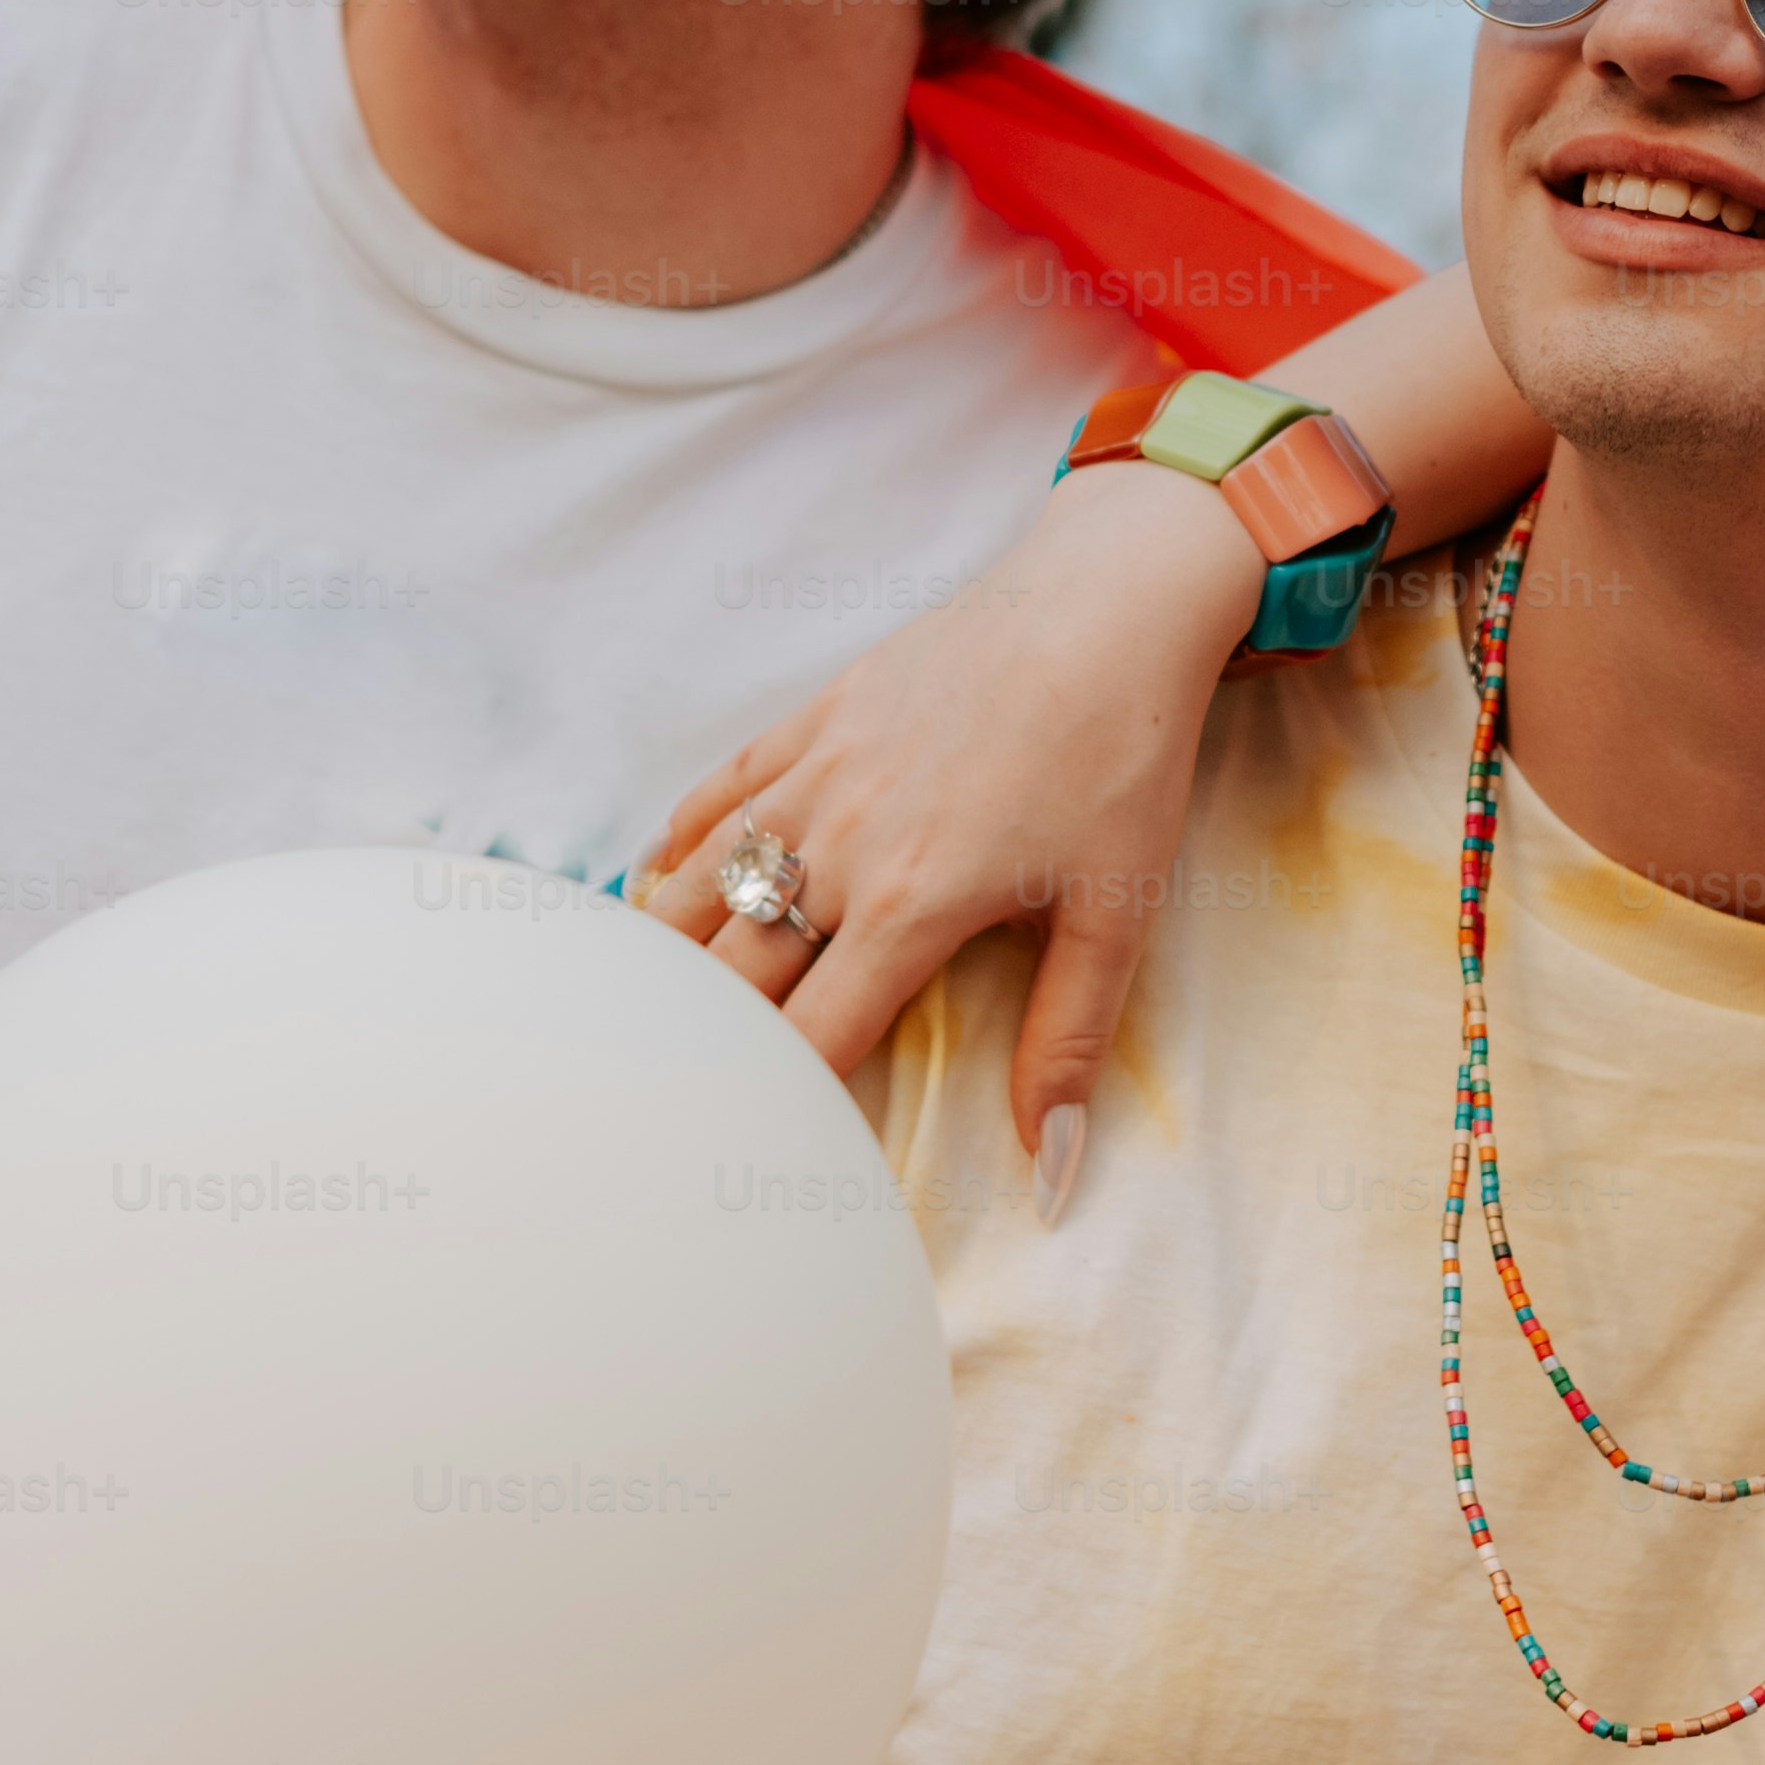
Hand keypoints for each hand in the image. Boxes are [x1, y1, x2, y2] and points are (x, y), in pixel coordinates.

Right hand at [639, 460, 1270, 1201]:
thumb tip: (1054, 1163)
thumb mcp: (1116, 908)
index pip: (808, 1039)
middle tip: (671, 1100)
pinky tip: (656, 883)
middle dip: (699, 1044)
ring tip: (642, 1013)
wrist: (1109, 602)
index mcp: (911, 906)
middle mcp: (840, 846)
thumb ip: (1069, 1038)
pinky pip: (717, 791)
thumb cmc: (1122, 755)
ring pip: (701, 883)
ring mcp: (816, 774)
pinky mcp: (814, 714)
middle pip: (731, 974)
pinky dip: (678, 846)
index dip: (776, 1107)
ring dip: (669, 954)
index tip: (755, 1149)